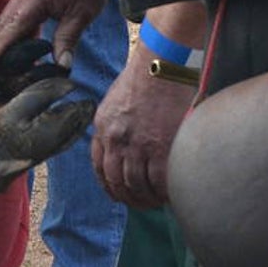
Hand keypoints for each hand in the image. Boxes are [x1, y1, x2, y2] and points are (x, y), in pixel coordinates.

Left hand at [91, 42, 195, 207]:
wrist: (161, 63)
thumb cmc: (144, 76)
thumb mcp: (115, 100)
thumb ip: (114, 125)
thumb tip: (124, 147)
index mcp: (102, 127)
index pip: (99, 166)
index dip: (108, 186)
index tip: (118, 194)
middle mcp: (116, 139)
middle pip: (116, 181)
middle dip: (128, 197)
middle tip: (140, 202)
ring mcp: (138, 145)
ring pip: (136, 185)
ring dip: (146, 199)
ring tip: (156, 201)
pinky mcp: (160, 147)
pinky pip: (158, 182)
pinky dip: (163, 193)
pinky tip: (169, 194)